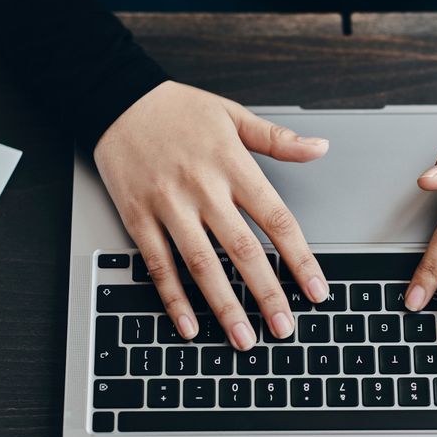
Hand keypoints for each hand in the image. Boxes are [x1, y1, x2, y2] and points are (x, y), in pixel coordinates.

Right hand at [94, 81, 330, 348]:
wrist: (116, 98)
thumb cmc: (179, 109)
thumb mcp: (234, 115)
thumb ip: (278, 140)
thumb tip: (320, 148)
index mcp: (233, 166)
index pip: (276, 219)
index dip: (300, 259)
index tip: (316, 290)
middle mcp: (203, 189)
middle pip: (242, 250)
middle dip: (266, 294)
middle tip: (285, 328)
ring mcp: (169, 206)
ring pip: (201, 265)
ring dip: (224, 306)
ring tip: (243, 338)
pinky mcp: (138, 217)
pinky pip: (157, 264)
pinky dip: (173, 297)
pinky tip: (189, 325)